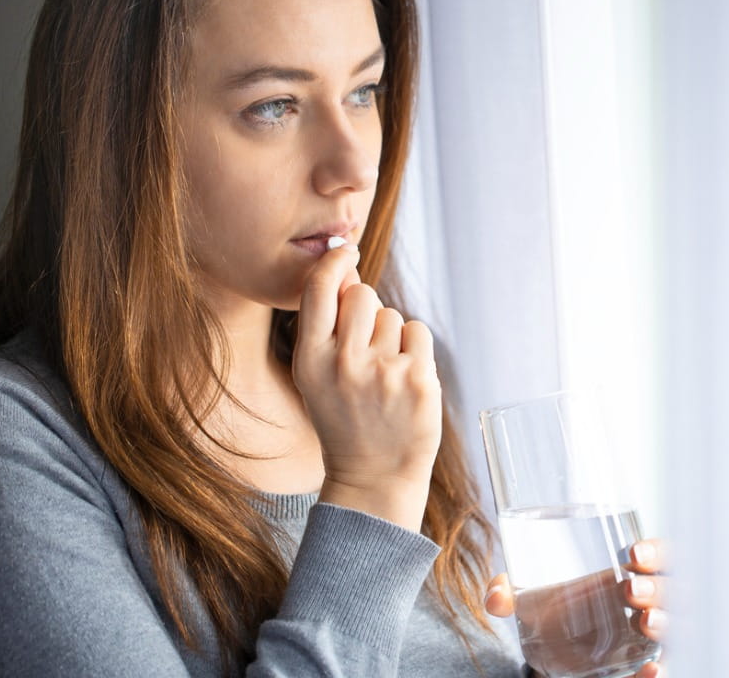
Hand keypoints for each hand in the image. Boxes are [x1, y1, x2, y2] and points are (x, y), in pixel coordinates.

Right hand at [292, 244, 442, 530]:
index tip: (346, 250)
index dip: (335, 262)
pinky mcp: (417, 381)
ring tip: (383, 374)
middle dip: (366, 307)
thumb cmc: (345, 418)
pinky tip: (403, 377)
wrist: (373, 477)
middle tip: (366, 343)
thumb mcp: (316, 376)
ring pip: (392, 316)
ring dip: (391, 335)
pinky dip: (414, 348)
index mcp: (310, 360)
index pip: (319, 289)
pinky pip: (418, 332)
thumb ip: (325, 325)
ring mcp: (383, 372)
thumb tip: (344, 266)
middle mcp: (344, 363)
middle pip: (362, 294)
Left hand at [485, 538, 667, 677]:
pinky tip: (652, 669)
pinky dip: (661, 670)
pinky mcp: (644, 666)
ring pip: (676, 627)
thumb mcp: (535, 597)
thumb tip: (495, 598)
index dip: (654, 550)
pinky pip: (665, 668)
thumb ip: (512, 593)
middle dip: (657, 587)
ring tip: (645, 623)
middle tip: (630, 591)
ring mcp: (650, 636)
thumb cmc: (559, 609)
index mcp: (631, 572)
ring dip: (665, 623)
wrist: (559, 650)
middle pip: (672, 589)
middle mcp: (649, 602)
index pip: (659, 554)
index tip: (632, 553)